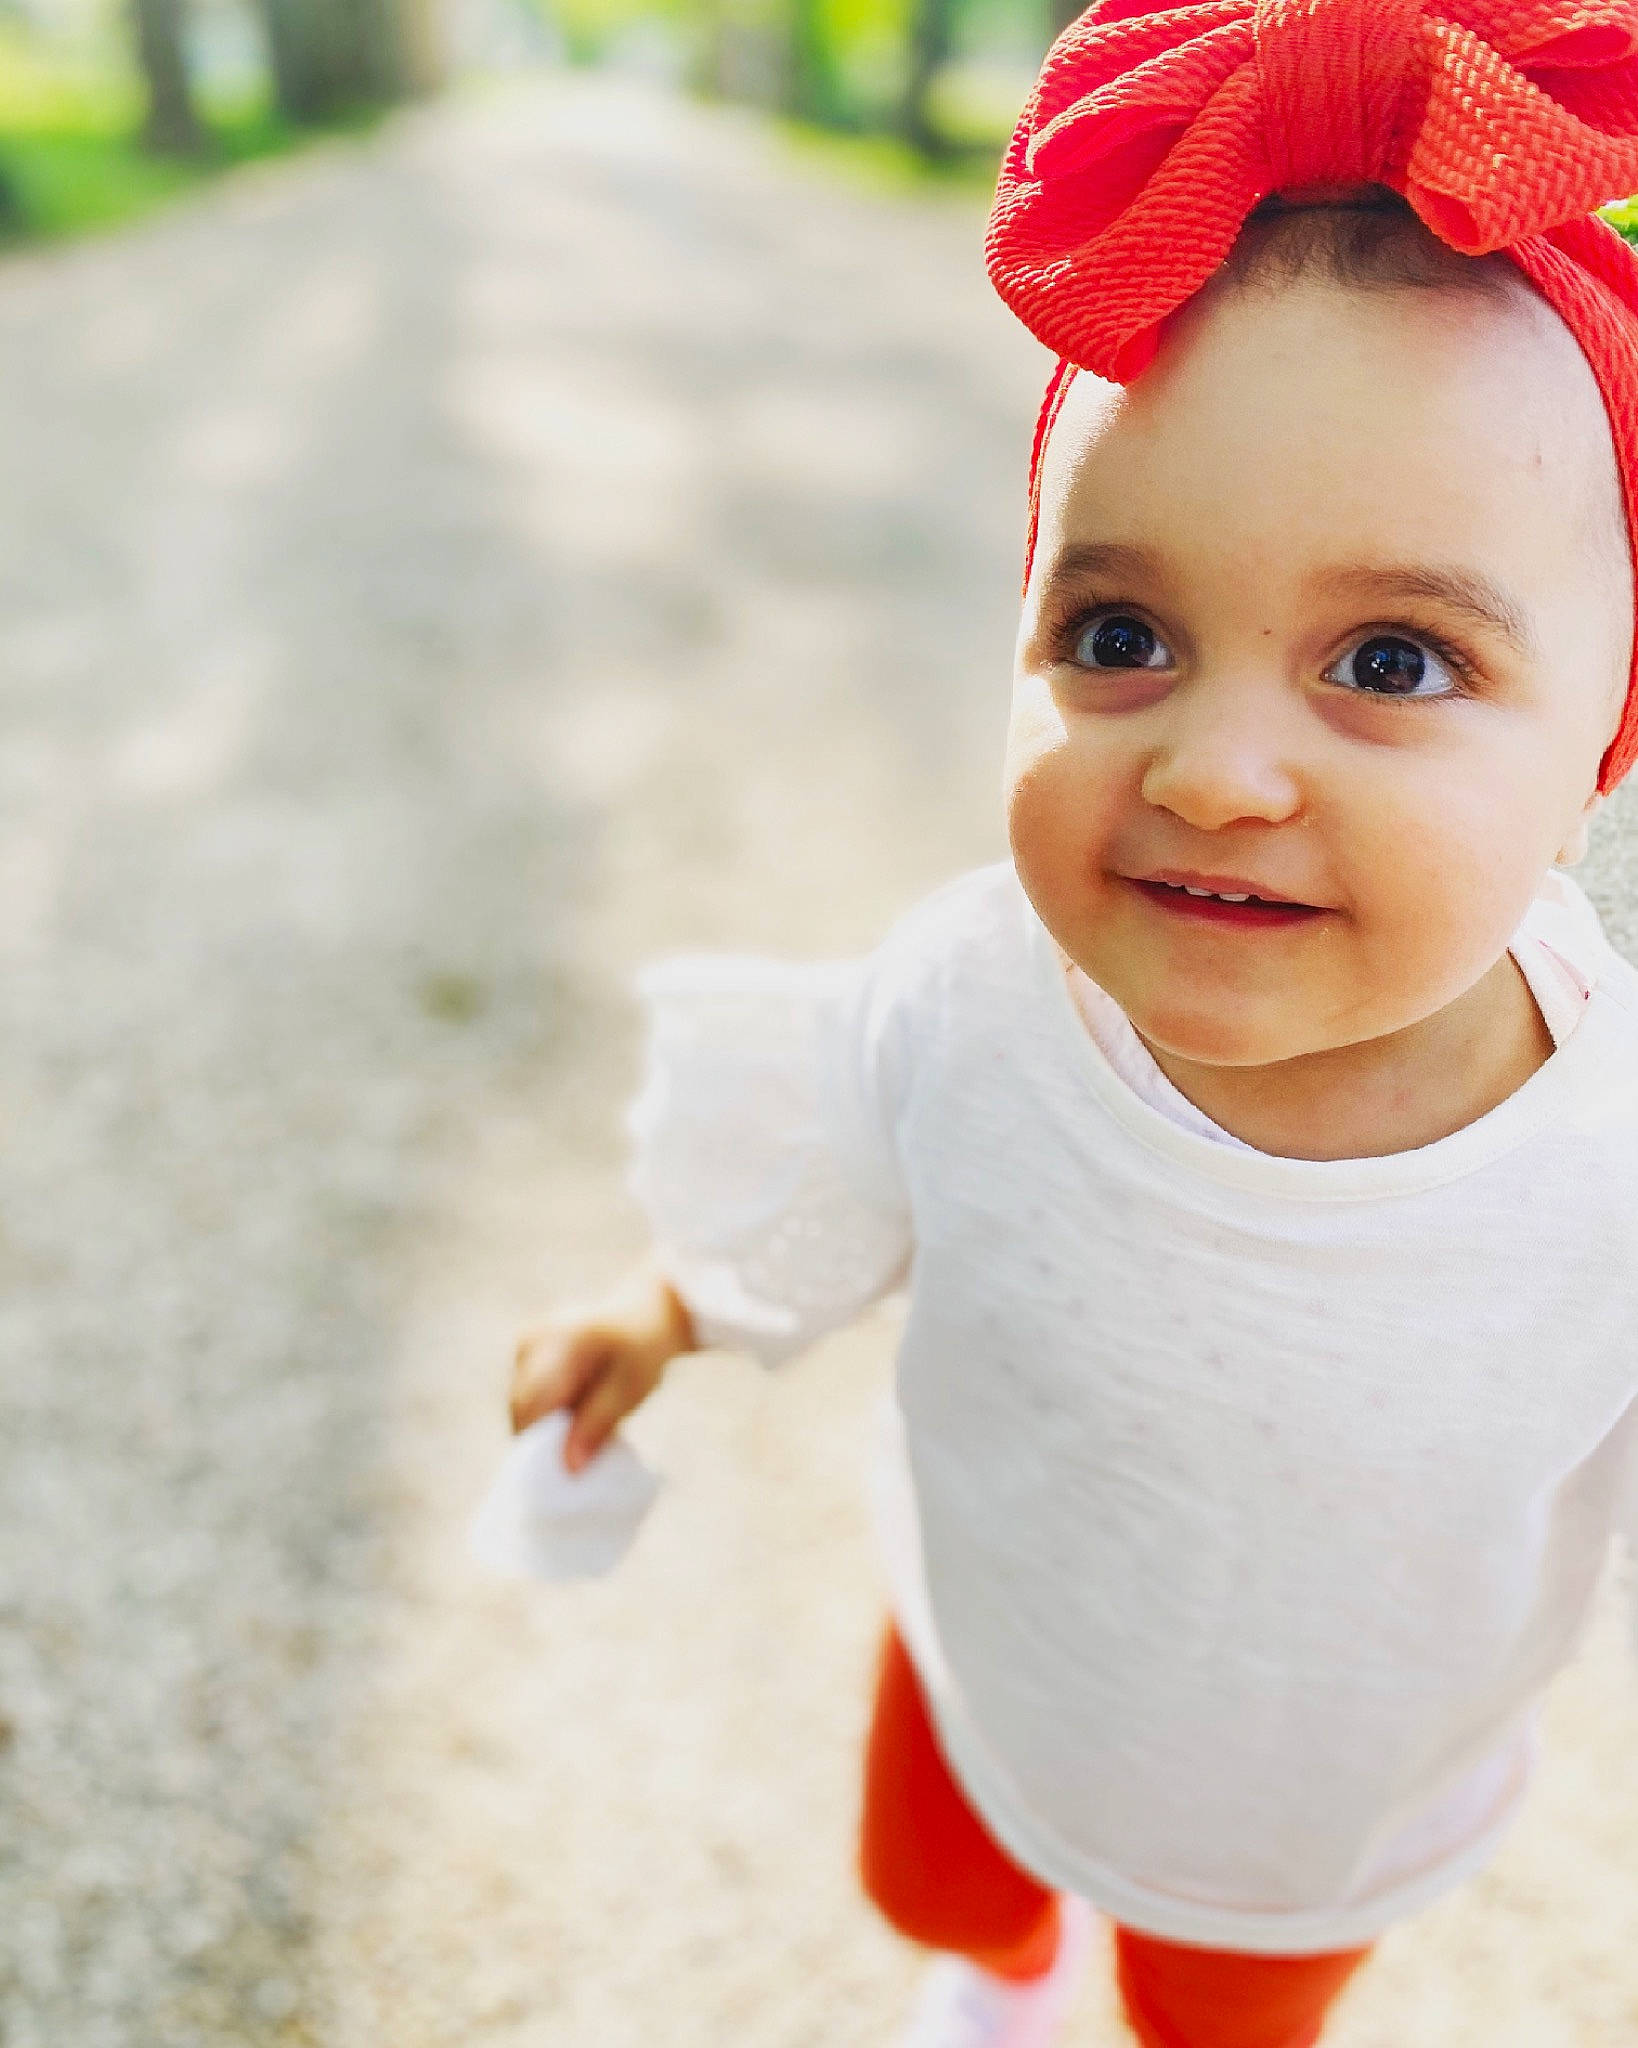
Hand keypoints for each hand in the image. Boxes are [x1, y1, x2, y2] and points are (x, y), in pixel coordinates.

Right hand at [510, 1263, 695, 1472]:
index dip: (539, 1443)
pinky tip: (576, 1409)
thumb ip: (597, 1425)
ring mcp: (525, 1341)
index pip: (532, 1403)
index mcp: (561, 1340)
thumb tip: (569, 1468)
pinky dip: (547, 1409)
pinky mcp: (524, 1349)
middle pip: (521, 1405)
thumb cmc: (644, 1350)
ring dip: (546, 1424)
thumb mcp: (631, 1389)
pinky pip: (527, 1392)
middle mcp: (533, 1337)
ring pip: (521, 1403)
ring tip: (583, 1427)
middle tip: (577, 1459)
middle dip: (543, 1437)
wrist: (646, 1311)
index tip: (561, 1472)